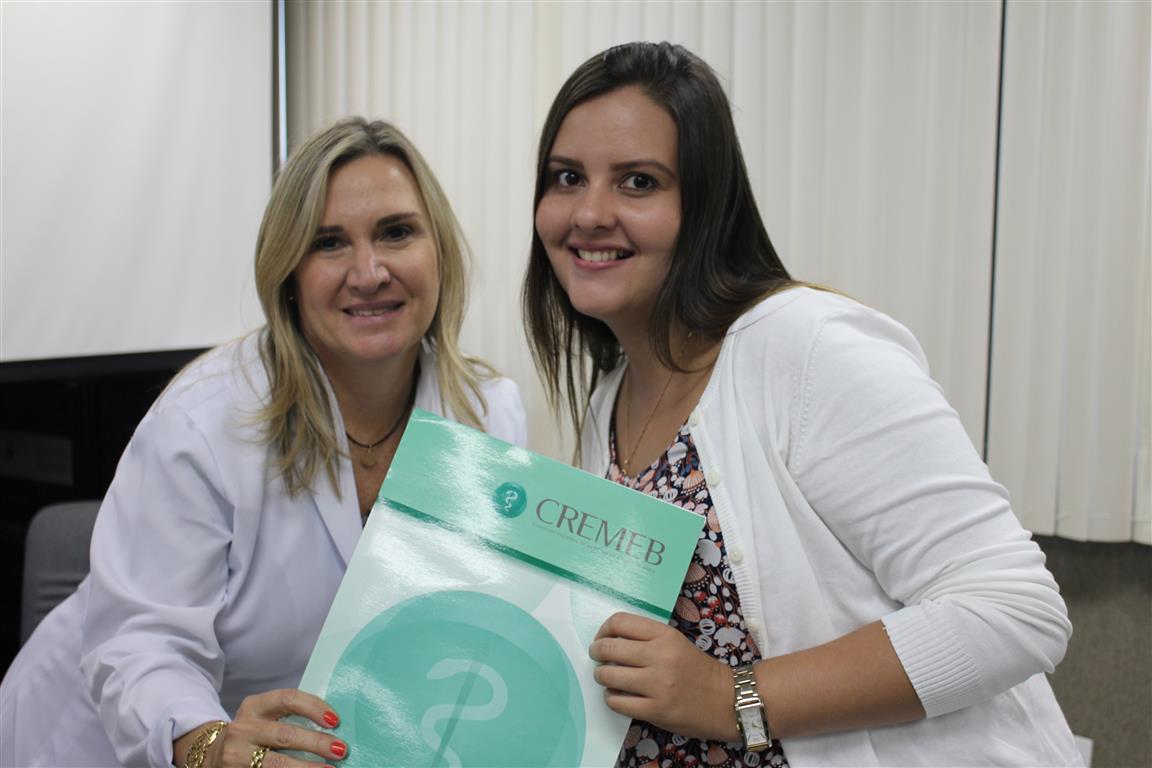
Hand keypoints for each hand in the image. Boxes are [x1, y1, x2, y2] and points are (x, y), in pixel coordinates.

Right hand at [175, 689, 347, 767]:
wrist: (207, 753)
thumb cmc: (251, 733)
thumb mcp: (264, 717)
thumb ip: (290, 717)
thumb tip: (332, 726)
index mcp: (254, 707)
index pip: (288, 699)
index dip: (314, 708)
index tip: (335, 720)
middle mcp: (243, 730)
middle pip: (285, 735)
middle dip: (316, 743)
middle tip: (341, 749)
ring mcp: (237, 756)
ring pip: (276, 764)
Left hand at [589, 612, 739, 742]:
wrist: (726, 701)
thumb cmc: (697, 669)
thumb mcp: (676, 642)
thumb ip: (647, 637)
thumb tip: (609, 638)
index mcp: (665, 635)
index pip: (620, 622)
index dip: (603, 630)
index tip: (602, 638)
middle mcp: (660, 657)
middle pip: (609, 648)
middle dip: (597, 652)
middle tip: (598, 657)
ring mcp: (658, 685)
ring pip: (608, 675)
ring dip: (602, 676)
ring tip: (608, 677)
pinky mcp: (655, 710)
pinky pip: (616, 702)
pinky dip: (611, 698)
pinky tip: (617, 695)